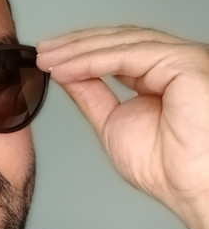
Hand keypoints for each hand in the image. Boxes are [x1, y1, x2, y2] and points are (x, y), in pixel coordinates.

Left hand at [36, 26, 208, 228]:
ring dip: (77, 50)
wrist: (188, 188)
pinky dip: (92, 60)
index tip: (48, 58)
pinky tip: (66, 69)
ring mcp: (181, 59)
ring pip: (121, 43)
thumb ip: (92, 94)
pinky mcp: (183, 61)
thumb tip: (67, 73)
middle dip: (74, 46)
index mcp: (161, 76)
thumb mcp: (112, 122)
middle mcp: (174, 62)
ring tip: (47, 59)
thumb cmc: (166, 167)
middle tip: (41, 52)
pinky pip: (129, 55)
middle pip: (118, 41)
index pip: (116, 51)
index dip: (80, 51)